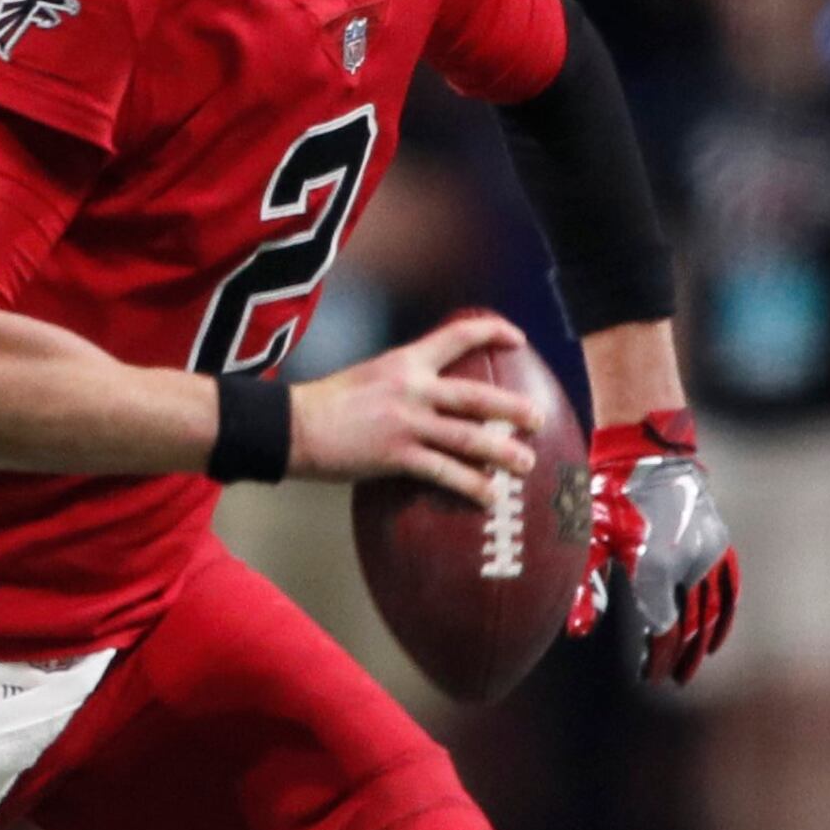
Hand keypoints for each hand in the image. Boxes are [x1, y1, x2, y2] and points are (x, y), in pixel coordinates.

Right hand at [285, 311, 542, 503]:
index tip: (517, 339)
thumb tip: (429, 397)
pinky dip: (470, 485)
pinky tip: (487, 496)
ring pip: (469, 437)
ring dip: (502, 452)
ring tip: (525, 464)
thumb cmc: (324, 404)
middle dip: (513, 409)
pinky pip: (444, 472)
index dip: (492, 332)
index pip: (457, 336)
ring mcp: (407, 422)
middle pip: (477, 396)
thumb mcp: (368, 377)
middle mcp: (412, 388)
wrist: (291, 426)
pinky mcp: (397, 454)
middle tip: (538, 419)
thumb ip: (403, 382)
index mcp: (405, 361)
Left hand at [567, 407, 737, 683]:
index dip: (654, 654)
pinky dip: (725, 613)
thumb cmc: (607, 501)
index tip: (645, 674)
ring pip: (712, 609)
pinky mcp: (718, 542)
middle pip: (688, 623)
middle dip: (678, 656)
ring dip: (704, 641)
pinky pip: (729, 586)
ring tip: (693, 667)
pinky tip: (717, 635)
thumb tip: (578, 632)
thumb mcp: (591, 544)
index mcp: (654, 567)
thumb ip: (585, 589)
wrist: (645, 459)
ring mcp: (707, 552)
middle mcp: (687, 563)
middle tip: (670, 681)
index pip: (660, 626)